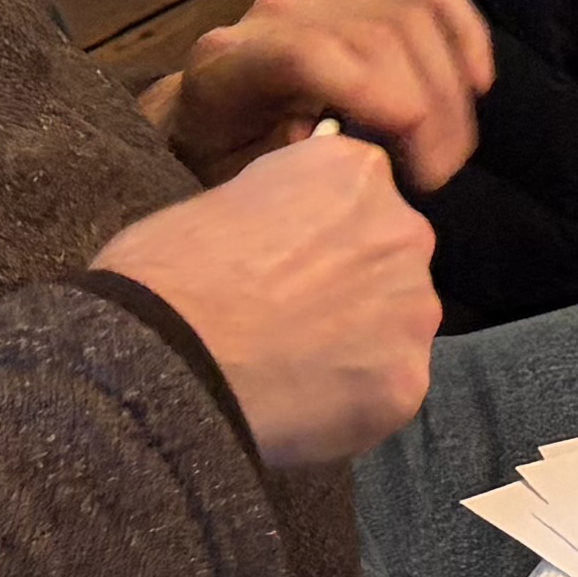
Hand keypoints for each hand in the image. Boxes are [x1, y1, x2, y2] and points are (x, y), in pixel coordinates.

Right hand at [95, 131, 444, 469]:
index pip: (361, 197)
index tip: (288, 261)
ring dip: (360, 342)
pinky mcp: (407, 379)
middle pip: (390, 259)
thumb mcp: (227, 196)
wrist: (165, 357)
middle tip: (292, 318)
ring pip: (397, 325)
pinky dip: (354, 399)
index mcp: (356, 172)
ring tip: (294, 367)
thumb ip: (285, 203)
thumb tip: (294, 223)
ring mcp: (412, 308)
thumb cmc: (169, 272)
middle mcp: (403, 230)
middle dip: (352, 286)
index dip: (322, 234)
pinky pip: (389, 387)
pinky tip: (304, 404)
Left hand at [144, 0, 492, 190]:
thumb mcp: (230, 183)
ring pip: (410, 18)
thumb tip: (345, 156)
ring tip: (451, 150)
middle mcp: (279, 17)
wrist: (203, 114)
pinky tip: (475, 85)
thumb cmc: (219, 161)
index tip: (412, 141)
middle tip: (437, 174)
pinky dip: (465, 37)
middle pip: (375, 37)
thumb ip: (280, 169)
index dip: (369, 87)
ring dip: (449, 88)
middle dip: (426, 107)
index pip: (306, 52)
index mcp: (229, 63)